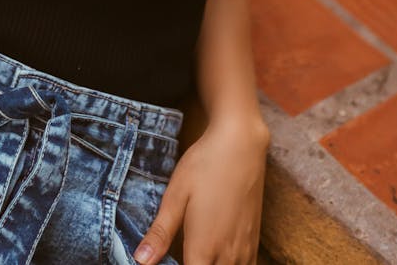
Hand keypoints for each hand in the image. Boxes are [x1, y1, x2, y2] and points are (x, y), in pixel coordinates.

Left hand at [134, 119, 268, 264]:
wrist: (241, 143)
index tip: (170, 258)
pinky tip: (217, 255)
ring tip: (197, 253)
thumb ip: (160, 233)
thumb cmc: (205, 165)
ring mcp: (245, 249)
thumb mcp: (175, 195)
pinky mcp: (254, 240)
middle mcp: (228, 255)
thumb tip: (141, 261)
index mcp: (203, 248)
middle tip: (180, 252)